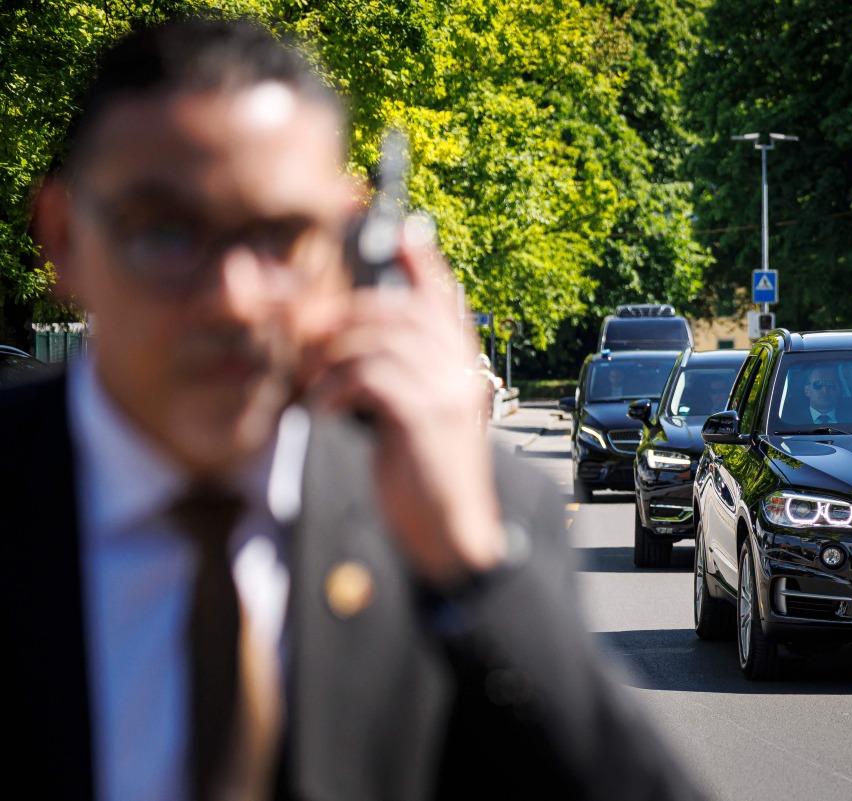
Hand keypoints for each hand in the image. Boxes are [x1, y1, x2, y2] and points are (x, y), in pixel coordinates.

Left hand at [299, 216, 506, 585]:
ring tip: (311, 381)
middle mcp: (461, 371)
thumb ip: (405, 380)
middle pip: (399, 313)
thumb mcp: (421, 419)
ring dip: (332, 358)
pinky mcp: (425, 416)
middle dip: (346, 316)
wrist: (451, 532)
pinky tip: (323, 409)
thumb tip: (356, 347)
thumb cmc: (427, 478)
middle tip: (309, 333)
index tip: (403, 231)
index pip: (446, 301)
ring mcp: (447, 391)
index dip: (425, 263)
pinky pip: (370, 377)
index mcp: (463, 368)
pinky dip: (335, 388)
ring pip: (378, 342)